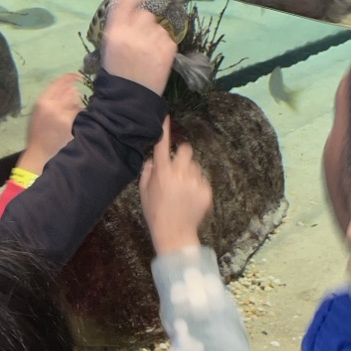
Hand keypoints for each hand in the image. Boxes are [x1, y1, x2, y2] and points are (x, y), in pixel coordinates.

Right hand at [14, 72, 82, 174]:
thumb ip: (48, 100)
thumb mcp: (38, 112)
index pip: (57, 82)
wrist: (39, 150)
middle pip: (68, 89)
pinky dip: (78, 111)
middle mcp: (50, 105)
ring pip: (75, 99)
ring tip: (72, 108)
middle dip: (75, 90)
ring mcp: (60, 113)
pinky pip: (77, 111)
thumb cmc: (37, 132)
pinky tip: (74, 116)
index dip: (69, 76)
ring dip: (77, 102)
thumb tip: (64, 89)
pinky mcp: (68, 122)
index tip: (77, 75)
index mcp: (41, 101)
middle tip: (77, 93)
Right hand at [100, 0, 176, 95]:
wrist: (129, 98)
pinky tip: (156, 58)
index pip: (126, 4)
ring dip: (155, 34)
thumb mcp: (109, 48)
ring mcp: (151, 41)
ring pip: (158, 26)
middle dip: (145, 22)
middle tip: (142, 36)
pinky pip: (168, 38)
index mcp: (115, 33)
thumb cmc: (116, 74)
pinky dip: (164, 45)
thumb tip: (133, 11)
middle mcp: (133, 33)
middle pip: (145, 14)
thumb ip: (119, 29)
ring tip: (148, 52)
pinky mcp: (167, 50)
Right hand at [140, 117, 212, 254]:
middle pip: (186, 150)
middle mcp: (179, 173)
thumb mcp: (144, 193)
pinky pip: (201, 180)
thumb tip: (153, 160)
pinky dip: (197, 186)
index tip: (166, 117)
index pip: (162, 145)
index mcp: (162, 173)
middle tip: (177, 167)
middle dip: (182, 155)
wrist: (174, 233)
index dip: (164, 129)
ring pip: (194, 166)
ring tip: (182, 191)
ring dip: (189, 173)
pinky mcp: (206, 190)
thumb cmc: (156, 213)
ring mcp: (194, 181)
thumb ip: (148, 172)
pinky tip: (189, 199)